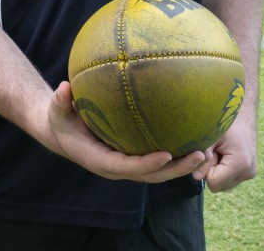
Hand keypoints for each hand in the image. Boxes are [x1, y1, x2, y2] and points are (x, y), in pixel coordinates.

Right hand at [47, 82, 205, 182]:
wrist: (61, 134)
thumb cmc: (60, 120)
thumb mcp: (56, 110)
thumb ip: (60, 101)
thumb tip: (64, 88)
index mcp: (100, 160)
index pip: (128, 167)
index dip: (148, 164)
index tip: (166, 155)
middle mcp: (116, 168)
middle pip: (152, 176)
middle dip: (177, 169)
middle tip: (200, 155)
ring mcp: (126, 165)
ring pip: (158, 173)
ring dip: (182, 166)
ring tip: (207, 152)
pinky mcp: (132, 158)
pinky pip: (157, 162)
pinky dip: (175, 157)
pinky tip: (192, 141)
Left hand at [192, 114, 257, 191]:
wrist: (243, 113)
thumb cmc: (225, 121)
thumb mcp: (210, 137)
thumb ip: (202, 158)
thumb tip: (195, 177)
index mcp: (240, 164)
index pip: (213, 182)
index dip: (205, 169)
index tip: (208, 153)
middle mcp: (248, 172)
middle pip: (218, 186)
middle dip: (210, 171)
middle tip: (213, 151)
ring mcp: (250, 174)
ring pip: (223, 185)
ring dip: (216, 172)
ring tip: (219, 152)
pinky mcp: (249, 173)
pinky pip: (229, 180)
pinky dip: (222, 171)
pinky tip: (224, 155)